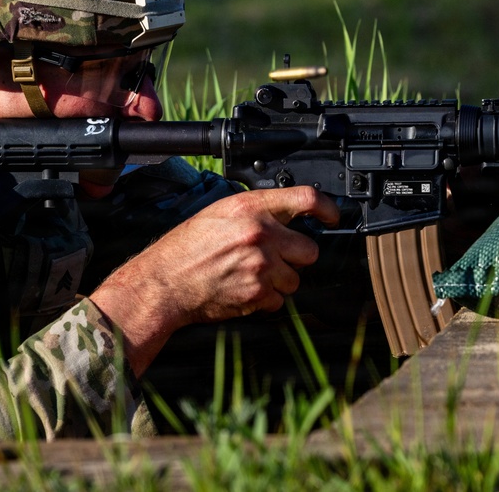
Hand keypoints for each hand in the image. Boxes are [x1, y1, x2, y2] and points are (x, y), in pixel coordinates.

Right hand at [90, 186, 339, 375]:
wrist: (165, 282)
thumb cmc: (187, 247)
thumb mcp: (220, 213)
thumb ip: (255, 212)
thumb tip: (286, 215)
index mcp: (250, 207)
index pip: (305, 198)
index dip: (327, 208)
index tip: (332, 216)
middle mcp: (260, 233)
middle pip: (309, 249)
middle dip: (296, 257)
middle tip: (274, 258)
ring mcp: (262, 265)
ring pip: (296, 279)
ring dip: (280, 281)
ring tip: (251, 276)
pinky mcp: (259, 293)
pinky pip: (280, 300)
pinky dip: (266, 300)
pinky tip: (244, 290)